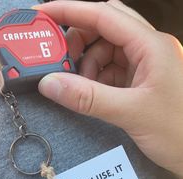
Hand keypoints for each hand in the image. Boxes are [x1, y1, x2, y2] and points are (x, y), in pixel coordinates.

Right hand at [34, 0, 182, 178]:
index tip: (43, 14)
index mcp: (151, 46)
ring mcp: (145, 65)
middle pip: (105, 28)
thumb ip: (88, 97)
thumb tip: (49, 83)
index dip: (71, 11)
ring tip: (80, 87)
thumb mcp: (130, 113)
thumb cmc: (177, 132)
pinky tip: (93, 94)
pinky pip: (110, 71)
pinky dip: (96, 79)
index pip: (104, 15)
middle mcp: (149, 49)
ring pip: (105, 51)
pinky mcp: (140, 81)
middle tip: (59, 61)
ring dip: (87, 66)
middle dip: (78, 42)